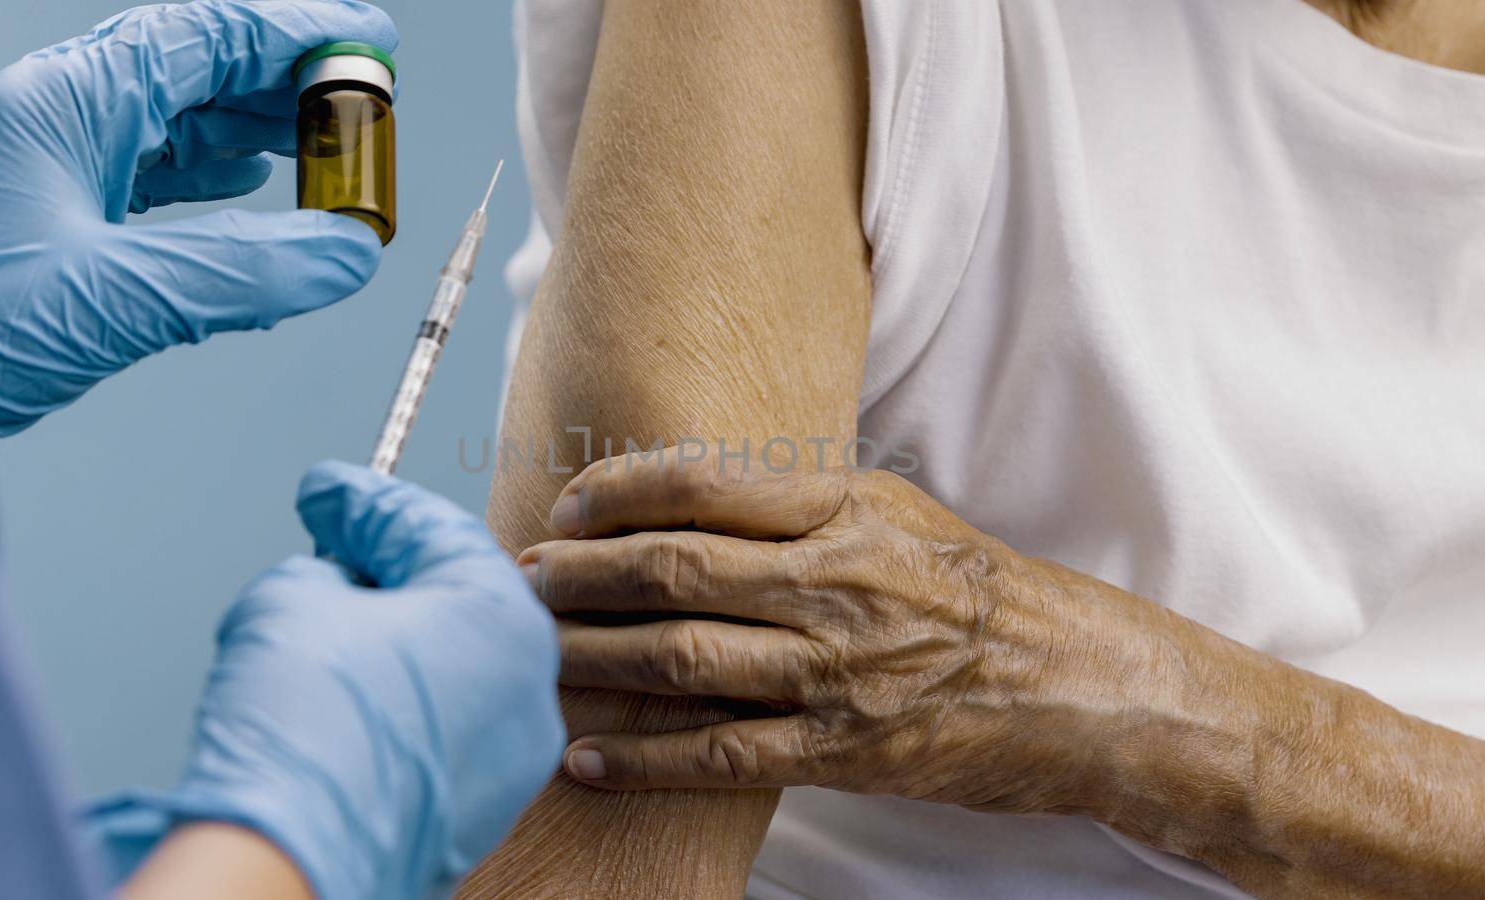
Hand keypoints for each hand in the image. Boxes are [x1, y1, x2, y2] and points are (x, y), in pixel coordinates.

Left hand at [0, 0, 395, 446]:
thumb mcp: (113, 298)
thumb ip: (243, 274)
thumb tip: (345, 252)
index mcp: (60, 103)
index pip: (200, 37)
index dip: (293, 34)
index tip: (366, 40)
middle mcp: (55, 119)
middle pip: (193, 72)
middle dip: (285, 85)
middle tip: (362, 105)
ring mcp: (50, 166)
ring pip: (175, 123)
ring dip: (257, 133)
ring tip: (327, 147)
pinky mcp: (53, 218)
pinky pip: (152, 175)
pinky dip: (214, 180)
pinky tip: (251, 188)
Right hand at [93, 462, 563, 897]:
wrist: (294, 862)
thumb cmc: (300, 729)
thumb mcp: (292, 599)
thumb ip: (328, 563)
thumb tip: (337, 572)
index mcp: (501, 610)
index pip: (430, 527)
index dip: (365, 503)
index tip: (326, 494)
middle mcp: (532, 678)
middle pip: (458, 595)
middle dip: (390, 569)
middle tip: (329, 550)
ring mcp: (519, 750)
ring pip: (462, 663)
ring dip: (403, 638)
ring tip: (331, 633)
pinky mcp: (491, 804)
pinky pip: (457, 726)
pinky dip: (413, 702)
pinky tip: (355, 703)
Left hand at [521, 446, 1186, 816]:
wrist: (1079, 685)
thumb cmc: (982, 591)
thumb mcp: (899, 515)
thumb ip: (801, 504)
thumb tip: (690, 496)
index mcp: (850, 510)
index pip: (706, 482)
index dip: (619, 489)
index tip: (569, 502)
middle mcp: (839, 584)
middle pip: (674, 569)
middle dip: (580, 571)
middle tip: (523, 572)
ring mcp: (840, 672)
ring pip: (683, 658)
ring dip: (592, 654)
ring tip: (533, 650)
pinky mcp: (844, 751)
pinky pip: (721, 752)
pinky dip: (644, 754)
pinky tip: (586, 752)